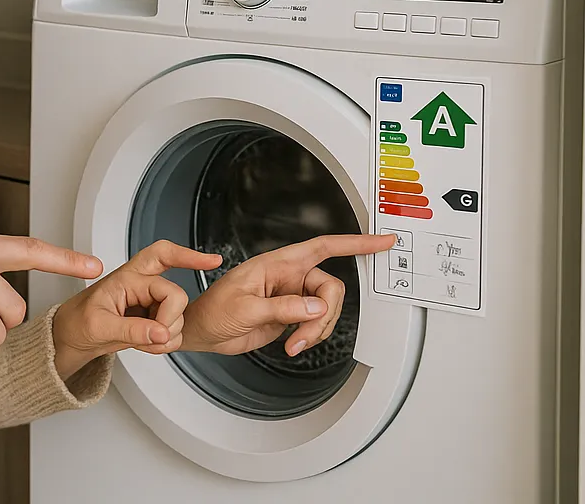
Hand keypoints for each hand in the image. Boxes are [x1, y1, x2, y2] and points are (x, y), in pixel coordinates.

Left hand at [50, 240, 221, 377]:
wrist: (72, 337)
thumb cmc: (77, 322)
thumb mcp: (99, 326)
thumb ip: (132, 330)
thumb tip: (162, 333)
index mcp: (127, 277)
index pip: (165, 269)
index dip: (189, 258)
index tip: (212, 261)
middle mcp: (142, 285)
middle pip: (177, 295)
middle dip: (169, 320)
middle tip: (151, 333)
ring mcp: (150, 303)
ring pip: (179, 317)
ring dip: (164, 336)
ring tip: (139, 340)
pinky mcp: (154, 319)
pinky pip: (174, 332)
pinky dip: (164, 343)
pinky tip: (145, 343)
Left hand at [182, 233, 396, 356]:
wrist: (203, 332)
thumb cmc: (213, 311)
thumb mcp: (246, 308)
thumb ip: (283, 308)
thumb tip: (316, 307)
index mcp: (277, 263)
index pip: (323, 247)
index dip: (354, 243)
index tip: (381, 241)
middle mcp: (288, 276)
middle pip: (330, 288)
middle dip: (324, 315)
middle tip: (303, 336)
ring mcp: (292, 296)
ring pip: (325, 310)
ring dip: (316, 330)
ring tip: (293, 343)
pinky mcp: (291, 315)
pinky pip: (316, 324)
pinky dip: (310, 336)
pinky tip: (292, 344)